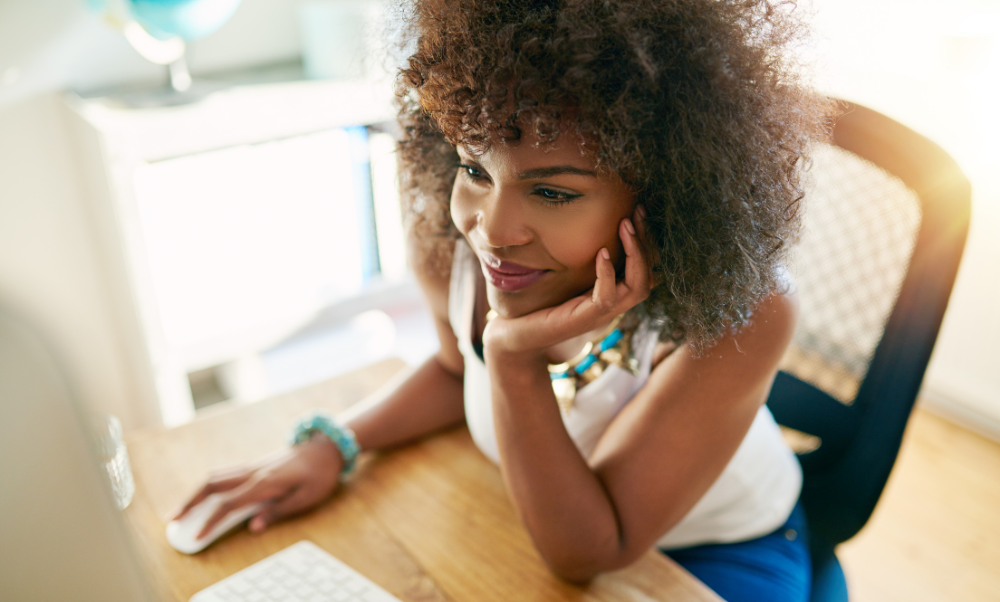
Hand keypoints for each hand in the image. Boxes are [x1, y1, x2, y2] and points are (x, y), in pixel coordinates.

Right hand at [171, 435, 342, 537]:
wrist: (327, 446)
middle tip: (172, 519)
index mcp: (265, 482)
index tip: (196, 535)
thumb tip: (253, 527)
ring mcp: (252, 466)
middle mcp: (253, 471)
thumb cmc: (320, 474)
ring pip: (215, 477)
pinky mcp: (254, 465)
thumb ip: (278, 511)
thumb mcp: (306, 498)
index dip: (210, 520)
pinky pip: (224, 474)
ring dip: (195, 492)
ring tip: (180, 509)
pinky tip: (202, 497)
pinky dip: (208, 486)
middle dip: (189, 502)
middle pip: (211, 485)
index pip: (229, 503)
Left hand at [483, 206, 652, 356]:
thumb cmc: (540, 304)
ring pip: (637, 288)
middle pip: (649, 277)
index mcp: (612, 295)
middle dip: (646, 242)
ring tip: (625, 227)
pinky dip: (607, 273)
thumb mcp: (568, 278)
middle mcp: (613, 306)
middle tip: (637, 212)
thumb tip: (592, 227)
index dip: (647, 241)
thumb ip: (585, 262)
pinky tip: (601, 252)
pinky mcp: (584, 319)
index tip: (638, 212)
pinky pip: (607, 297)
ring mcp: (600, 315)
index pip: (645, 270)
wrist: (515, 335)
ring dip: (636, 255)